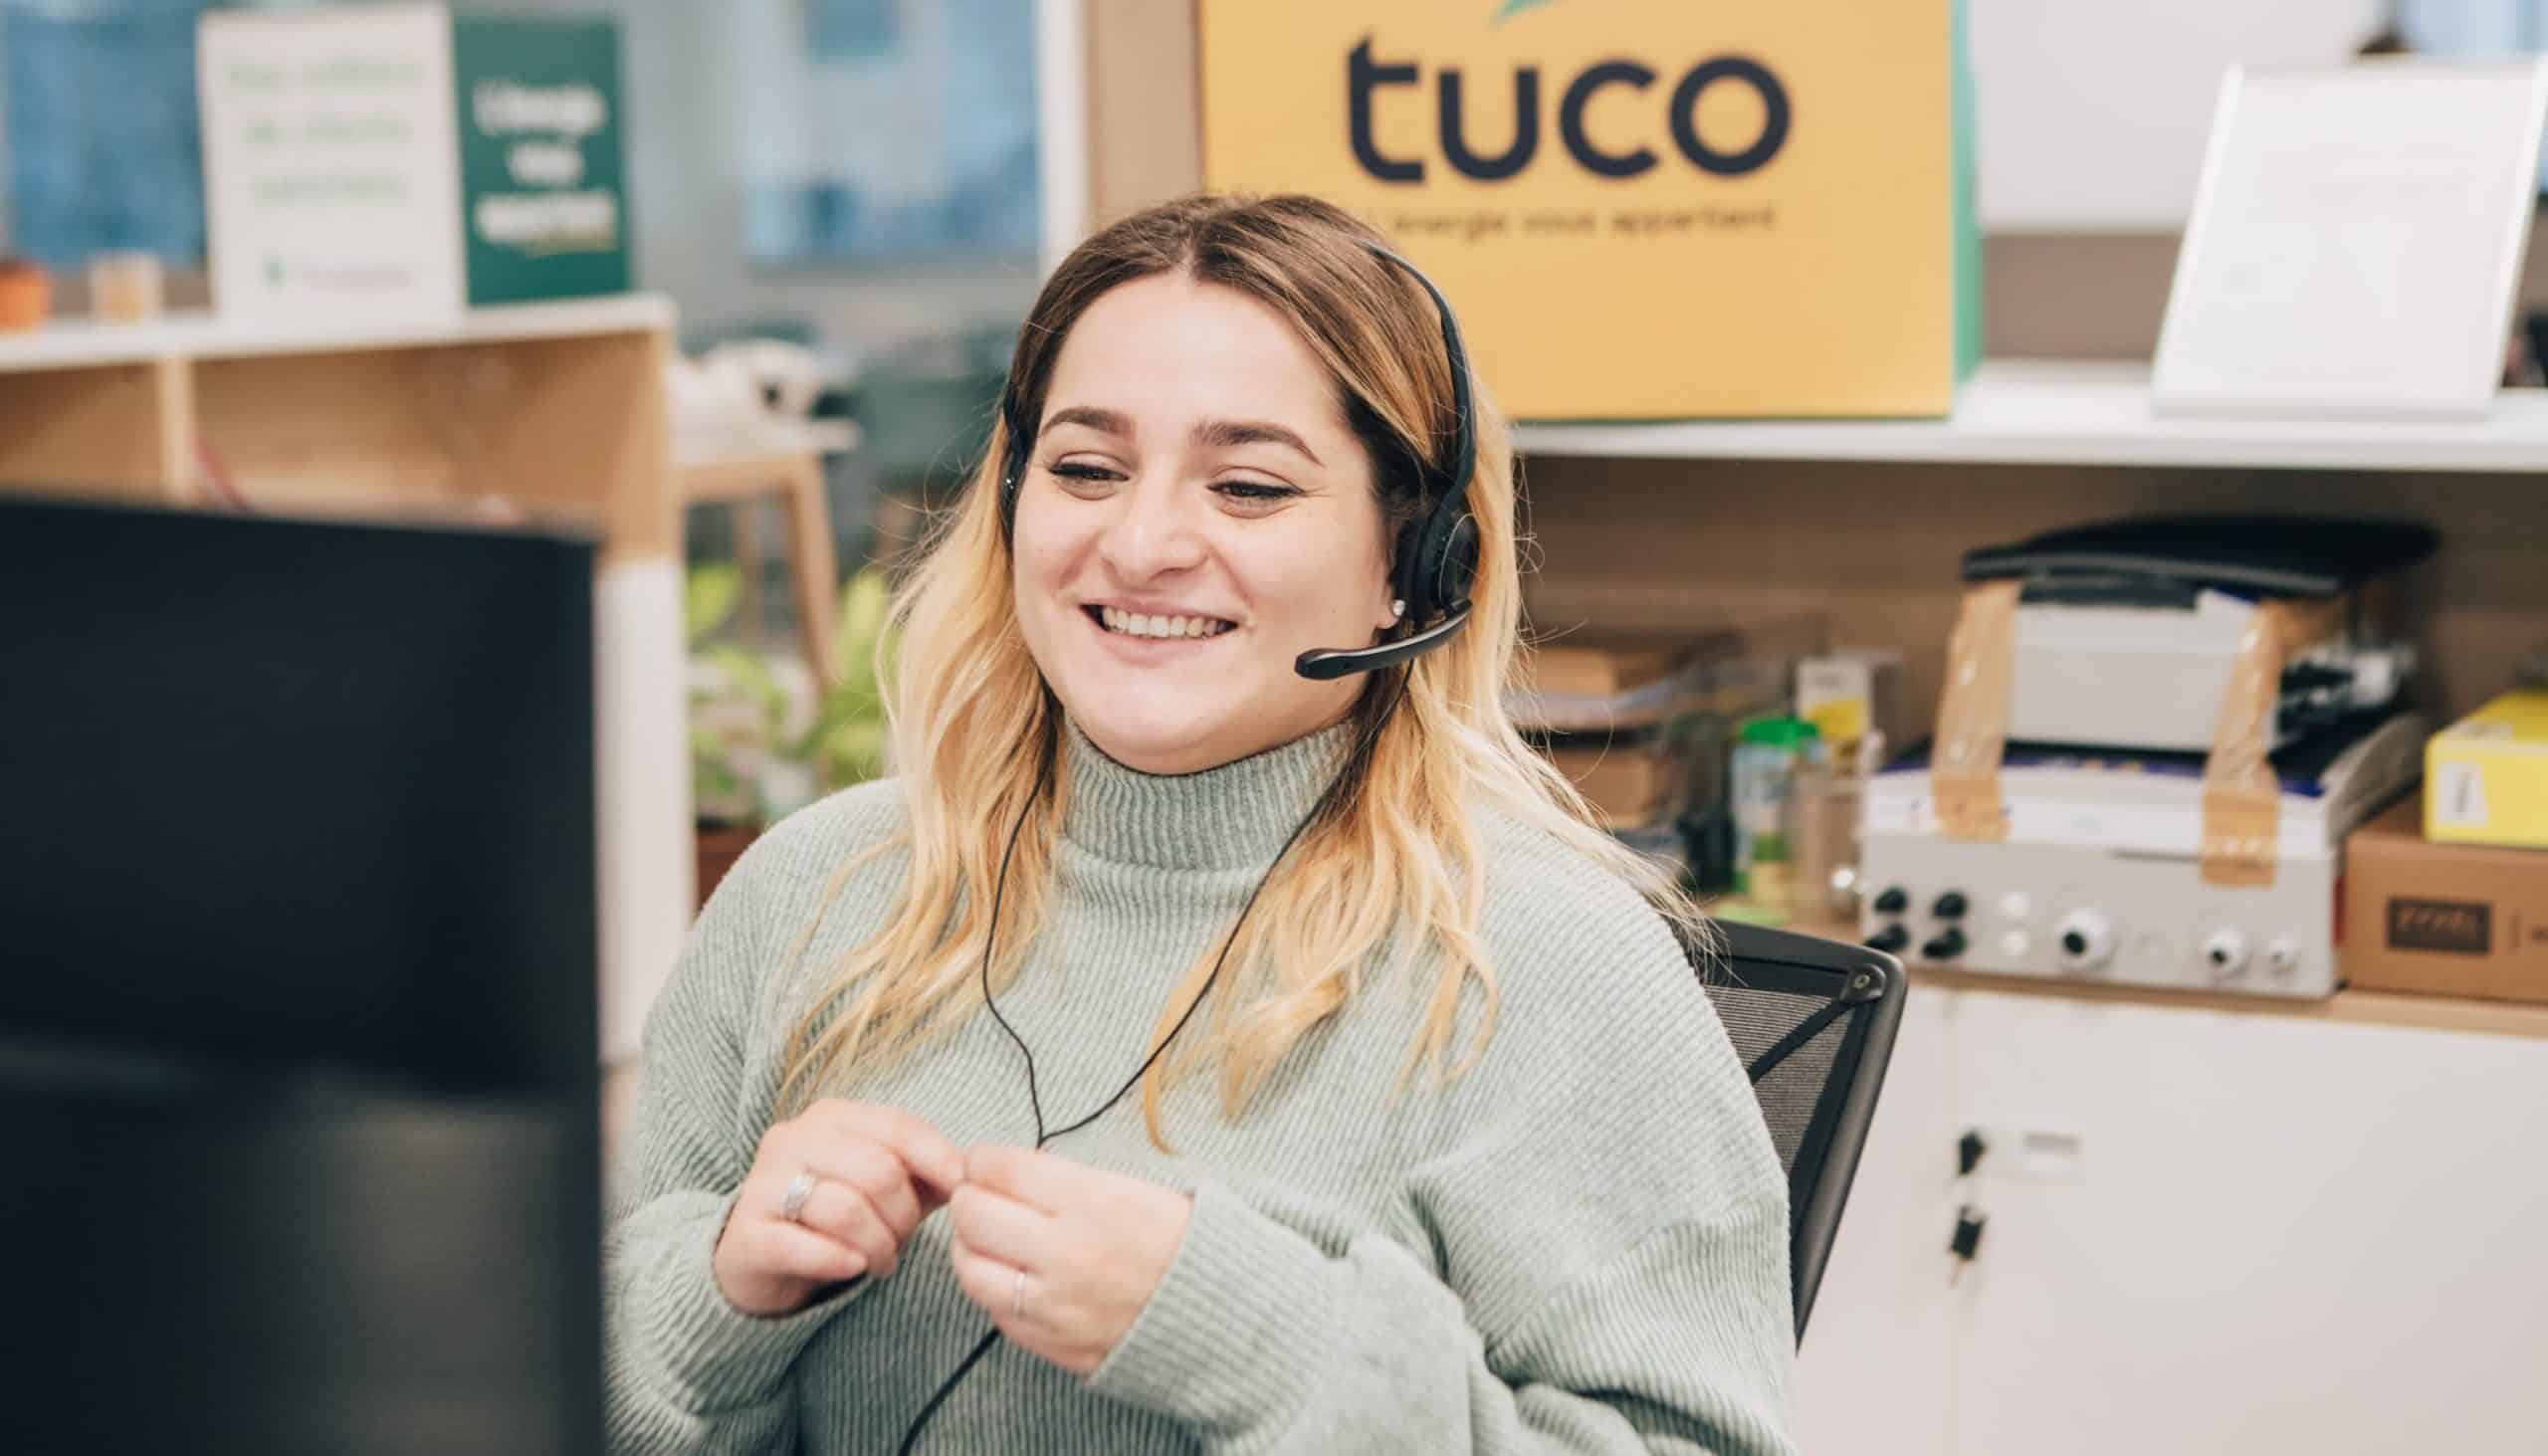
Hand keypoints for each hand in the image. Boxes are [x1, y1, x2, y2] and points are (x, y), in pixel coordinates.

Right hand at [712, 1099, 966, 1317]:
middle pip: (877, 1170)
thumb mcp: (880, 1187)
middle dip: (904, 1215)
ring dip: (877, 1244)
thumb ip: (922, 1173)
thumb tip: (970, 1173)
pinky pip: (801, 1245)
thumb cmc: (831, 1217)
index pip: (897, 1126)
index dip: (938, 1158)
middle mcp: (792, 1139)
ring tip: (881, 1262)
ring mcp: (763, 1185)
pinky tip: (852, 1267)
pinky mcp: (747, 1234)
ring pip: (844, 1208)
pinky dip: (837, 1260)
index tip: (961, 1189)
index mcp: (830, 1117)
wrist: (756, 1260)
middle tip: (904, 1241)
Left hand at [944, 1144, 1193, 1375]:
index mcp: (1094, 1203)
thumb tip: (1005, 1172)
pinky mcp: (1054, 1345)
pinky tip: (1011, 1277)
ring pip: (971, 1269)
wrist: (1226, 1319)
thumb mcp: (1136, 1189)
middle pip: (973, 1215)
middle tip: (979, 1195)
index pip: (1001, 1168)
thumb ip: (1067, 1181)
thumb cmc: (1183, 1243)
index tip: (984, 1161)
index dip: (982, 1159)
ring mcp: (1056, 1305)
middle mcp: (1068, 1254)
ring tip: (986, 1238)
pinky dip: (993, 1291)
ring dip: (970, 1247)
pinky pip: (996, 1313)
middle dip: (969, 1197)